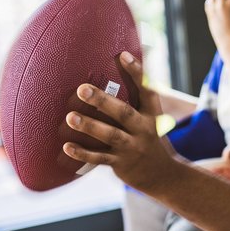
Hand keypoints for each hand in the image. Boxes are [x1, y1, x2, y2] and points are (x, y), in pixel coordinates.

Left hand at [63, 52, 175, 190]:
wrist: (162, 175)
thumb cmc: (149, 138)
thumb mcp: (151, 118)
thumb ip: (137, 97)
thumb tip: (123, 61)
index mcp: (151, 115)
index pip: (147, 90)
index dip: (136, 73)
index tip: (123, 55)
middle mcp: (144, 130)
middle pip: (124, 113)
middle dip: (103, 101)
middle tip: (82, 89)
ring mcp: (132, 148)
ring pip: (110, 136)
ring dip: (89, 126)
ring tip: (69, 117)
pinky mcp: (121, 164)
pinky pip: (100, 159)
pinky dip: (83, 154)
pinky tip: (67, 146)